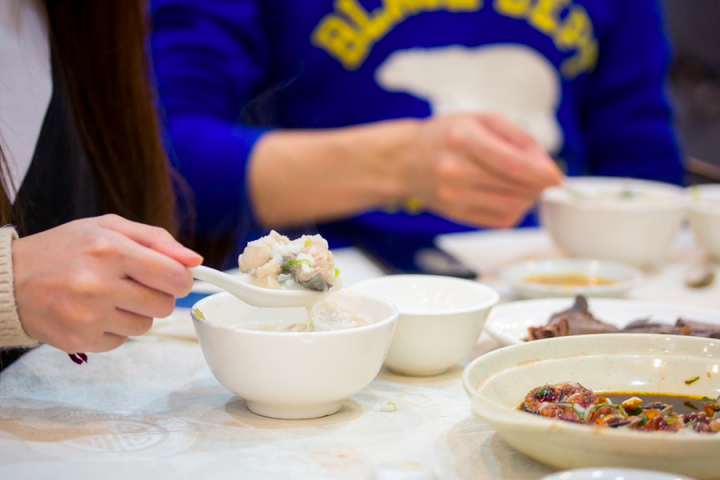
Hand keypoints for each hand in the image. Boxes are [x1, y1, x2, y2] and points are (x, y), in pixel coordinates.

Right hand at [12, 214, 202, 352]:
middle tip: (131, 284)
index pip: (175, 277)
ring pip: (145, 326)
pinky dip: (113, 329)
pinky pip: (122, 341)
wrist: (9, 279)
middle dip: (155, 294)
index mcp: (111, 251)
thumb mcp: (109, 228)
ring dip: (134, 313)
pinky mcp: (80, 340)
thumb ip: (157, 240)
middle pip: (164, 305)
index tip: (170, 277)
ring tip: (108, 296)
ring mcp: (88, 316)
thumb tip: (194, 260)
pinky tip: (93, 312)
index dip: (179, 279)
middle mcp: (100, 285)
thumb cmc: (64, 249)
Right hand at [402, 113, 562, 227]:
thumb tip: (546, 166)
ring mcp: (454, 196)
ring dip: (528, 198)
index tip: (556, 175)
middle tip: (540, 176)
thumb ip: (519, 137)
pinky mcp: (457, 214)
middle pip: (517, 187)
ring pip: (513, 207)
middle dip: (538, 183)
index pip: (514, 163)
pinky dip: (514, 210)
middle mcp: (455, 170)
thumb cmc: (446, 135)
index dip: (543, 172)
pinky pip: (500, 220)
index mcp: (462, 138)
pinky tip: (507, 196)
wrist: (406, 160)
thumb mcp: (482, 118)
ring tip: (523, 184)